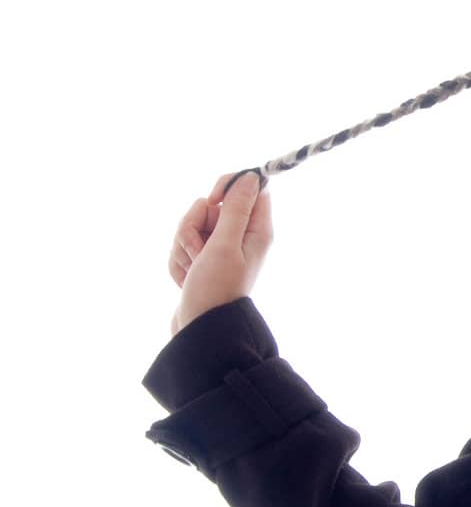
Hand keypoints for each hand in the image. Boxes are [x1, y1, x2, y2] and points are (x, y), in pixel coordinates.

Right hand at [169, 169, 273, 336]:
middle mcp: (239, 237)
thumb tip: (253, 177)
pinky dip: (178, 261)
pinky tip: (185, 279)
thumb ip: (236, 209)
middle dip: (194, 226)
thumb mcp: (225, 245)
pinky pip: (180, 246)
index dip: (226, 188)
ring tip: (192, 269)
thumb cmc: (216, 289)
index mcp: (255, 231)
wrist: (199, 329)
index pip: (248, 189)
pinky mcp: (200, 261)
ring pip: (191, 226)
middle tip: (199, 251)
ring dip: (183, 246)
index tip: (212, 200)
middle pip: (211, 207)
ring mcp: (218, 249)